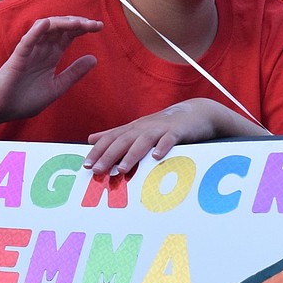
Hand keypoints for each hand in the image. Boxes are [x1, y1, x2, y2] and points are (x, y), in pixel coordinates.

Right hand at [0, 16, 101, 123]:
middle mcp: (41, 50)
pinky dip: (35, 32)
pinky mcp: (17, 58)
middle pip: (60, 29)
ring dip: (61, 24)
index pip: (68, 36)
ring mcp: (29, 52)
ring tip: (77, 23)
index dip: (83, 29)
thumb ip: (73, 73)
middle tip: (95, 24)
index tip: (99, 27)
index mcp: (50, 56)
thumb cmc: (24, 99)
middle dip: (78, 24)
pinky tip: (46, 25)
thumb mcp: (57, 87)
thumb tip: (94, 58)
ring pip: (45, 30)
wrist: (2, 110)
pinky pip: (26, 42)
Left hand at [84, 99, 220, 175]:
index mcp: (133, 129)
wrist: (196, 112)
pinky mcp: (177, 132)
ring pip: (143, 141)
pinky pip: (169, 139)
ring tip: (122, 169)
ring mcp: (160, 129)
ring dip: (132, 154)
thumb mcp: (138, 128)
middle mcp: (144, 128)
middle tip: (97, 170)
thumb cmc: (165, 125)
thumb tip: (91, 139)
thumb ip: (115, 134)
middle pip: (123, 140)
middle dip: (109, 155)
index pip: (111, 138)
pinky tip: (156, 157)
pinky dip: (162, 147)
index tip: (86, 165)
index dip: (98, 150)